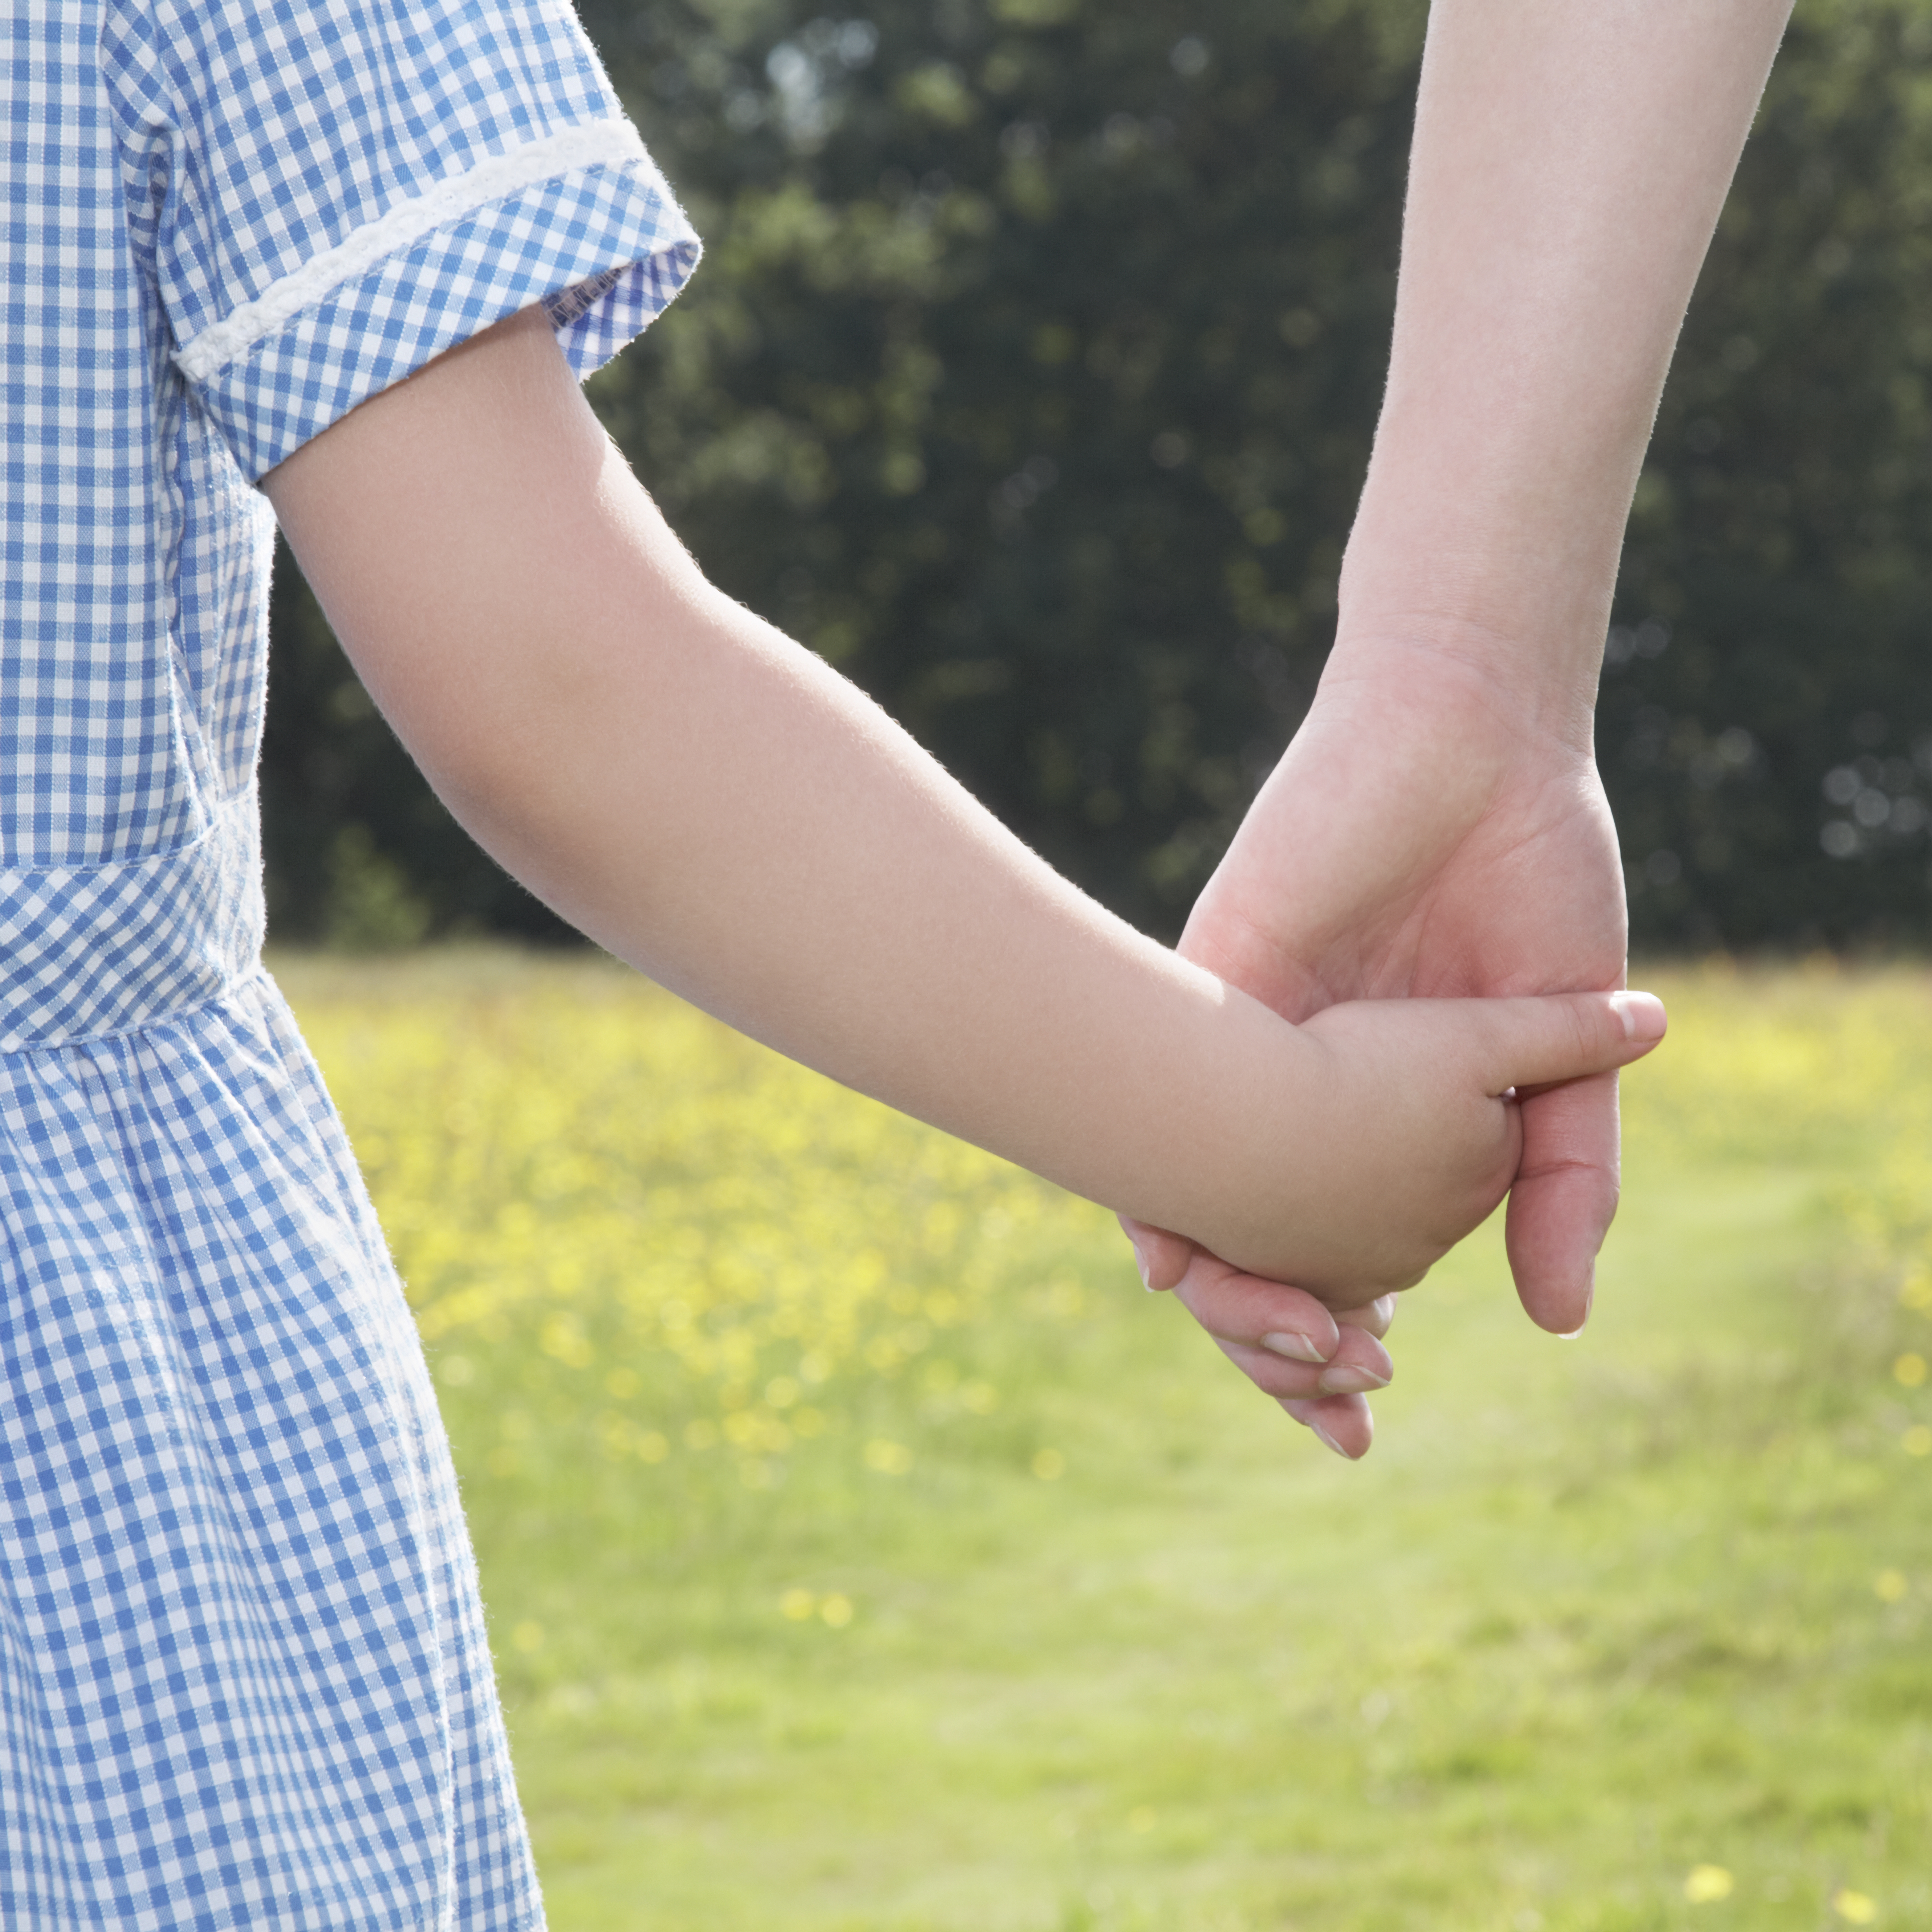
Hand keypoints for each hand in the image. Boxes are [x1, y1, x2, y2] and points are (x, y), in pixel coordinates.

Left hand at [1135, 631, 1627, 1456]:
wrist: (1480, 742)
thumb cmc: (1535, 878)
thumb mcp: (1568, 1049)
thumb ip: (1563, 1178)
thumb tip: (1555, 1320)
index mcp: (1386, 1108)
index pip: (1343, 1256)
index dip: (1343, 1342)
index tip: (1360, 1430)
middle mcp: (1305, 1082)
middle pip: (1258, 1243)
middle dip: (1273, 1340)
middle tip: (1324, 1415)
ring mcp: (1252, 1030)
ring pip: (1194, 1186)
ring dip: (1218, 1287)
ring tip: (1267, 1354)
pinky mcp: (1215, 969)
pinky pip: (1158, 1082)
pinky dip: (1157, 1175)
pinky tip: (1167, 1256)